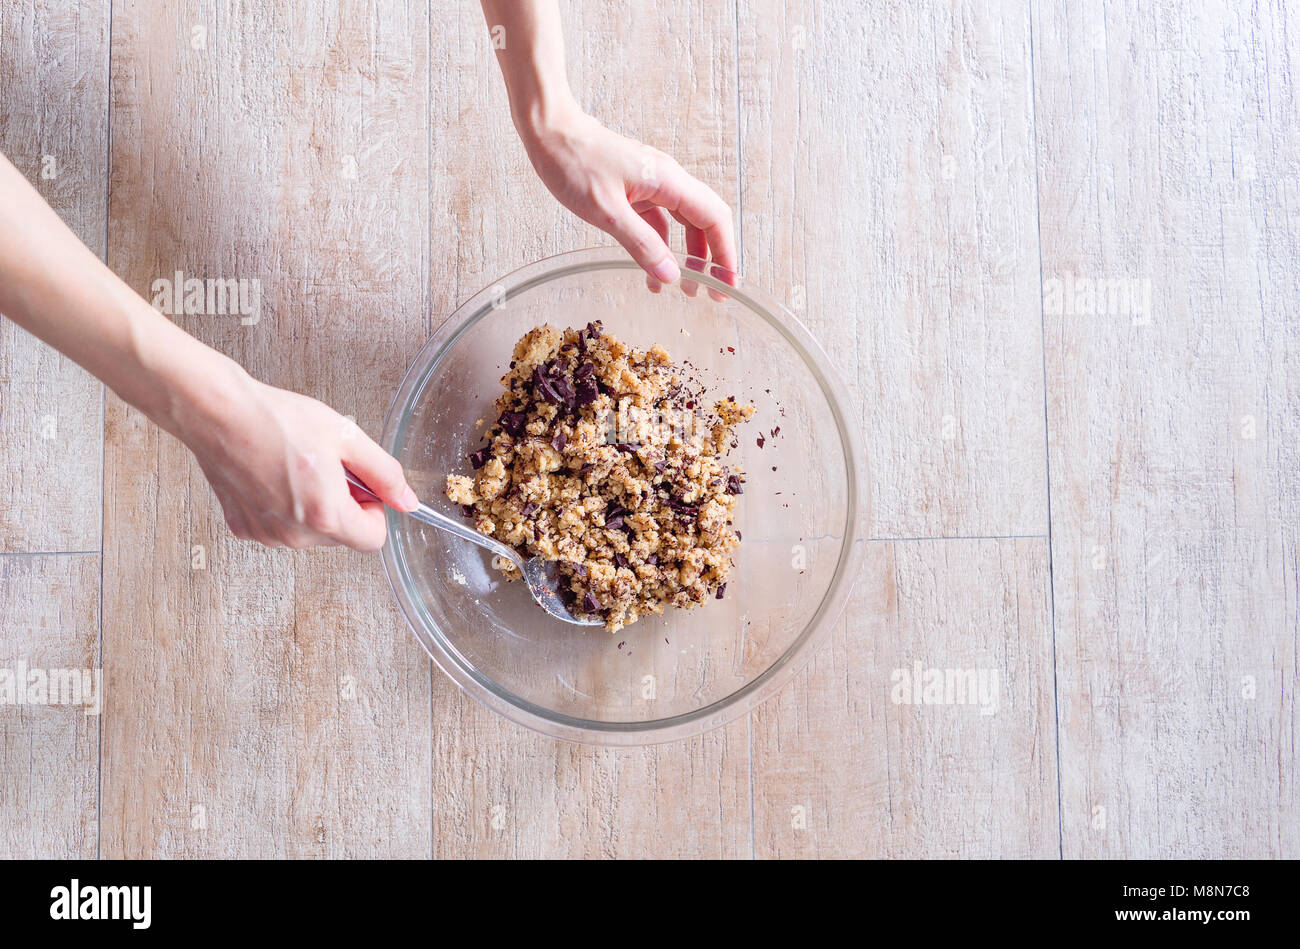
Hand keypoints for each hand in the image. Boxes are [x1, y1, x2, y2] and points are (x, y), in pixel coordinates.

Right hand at [177, 361, 417, 550]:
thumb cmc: (277, 420)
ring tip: (298, 468)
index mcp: (326, 515)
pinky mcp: (243, 528)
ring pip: (310, 533)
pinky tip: (274, 475)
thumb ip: (384, 474)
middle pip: (341, 536)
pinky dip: (285, 507)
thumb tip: (408, 501)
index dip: (375, 511)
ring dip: (314, 507)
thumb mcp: (347, 437)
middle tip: (327, 467)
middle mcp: (294, 535)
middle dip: (344, 506)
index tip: (363, 487)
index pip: (373, 540)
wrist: (219, 413)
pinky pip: (280, 527)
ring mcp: (266, 534)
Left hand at [522, 105, 736, 297]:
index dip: (725, 252)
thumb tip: (671, 274)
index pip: (713, 218)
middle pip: (704, 221)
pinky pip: (658, 222)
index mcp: (668, 180)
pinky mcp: (634, 190)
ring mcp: (651, 184)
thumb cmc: (574, 162)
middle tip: (712, 292)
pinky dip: (660, 246)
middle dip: (711, 257)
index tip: (727, 283)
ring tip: (683, 287)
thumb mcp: (607, 211)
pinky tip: (652, 269)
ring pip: (682, 223)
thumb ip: (642, 245)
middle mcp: (666, 180)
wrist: (549, 131)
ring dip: (686, 255)